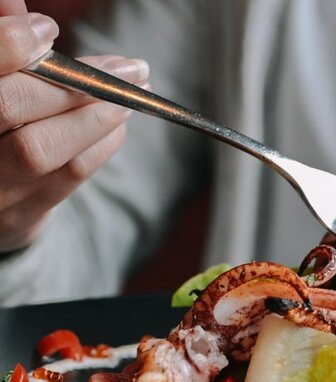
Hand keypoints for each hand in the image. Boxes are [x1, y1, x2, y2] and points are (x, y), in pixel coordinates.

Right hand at [0, 0, 148, 251]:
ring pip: (39, 148)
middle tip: (127, 67)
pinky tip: (120, 121)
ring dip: (96, 114)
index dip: (9, 46)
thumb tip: (13, 2)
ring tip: (133, 93)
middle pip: (7, 106)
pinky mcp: (19, 217)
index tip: (49, 29)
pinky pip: (67, 176)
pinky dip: (101, 143)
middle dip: (71, 80)